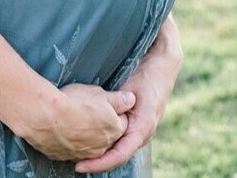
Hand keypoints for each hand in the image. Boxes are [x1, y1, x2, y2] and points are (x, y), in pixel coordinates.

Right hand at [15, 83, 135, 160]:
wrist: (45, 116)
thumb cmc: (74, 102)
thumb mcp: (101, 93)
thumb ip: (120, 99)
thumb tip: (131, 99)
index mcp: (114, 129)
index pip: (122, 121)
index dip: (114, 110)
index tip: (104, 103)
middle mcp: (102, 147)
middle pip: (107, 135)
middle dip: (102, 125)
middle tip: (89, 109)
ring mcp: (83, 154)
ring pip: (90, 144)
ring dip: (86, 134)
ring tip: (74, 117)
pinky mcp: (65, 156)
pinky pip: (71, 148)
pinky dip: (70, 139)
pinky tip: (63, 127)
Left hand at [71, 46, 180, 173]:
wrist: (162, 69)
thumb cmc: (147, 78)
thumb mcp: (132, 90)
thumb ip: (120, 103)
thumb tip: (108, 115)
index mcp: (142, 128)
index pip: (120, 154)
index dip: (100, 163)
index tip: (81, 166)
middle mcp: (143, 135)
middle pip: (118, 157)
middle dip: (97, 163)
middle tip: (75, 164)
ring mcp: (140, 132)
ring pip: (119, 152)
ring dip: (101, 157)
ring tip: (79, 157)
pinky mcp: (136, 128)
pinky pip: (120, 143)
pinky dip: (106, 147)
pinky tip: (92, 145)